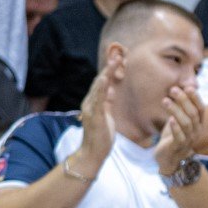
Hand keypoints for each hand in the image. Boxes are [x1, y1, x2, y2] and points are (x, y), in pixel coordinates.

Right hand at [73, 56, 121, 177]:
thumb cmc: (100, 136)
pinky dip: (100, 88)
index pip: (102, 83)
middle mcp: (89, 103)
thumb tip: (110, 90)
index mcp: (93, 103)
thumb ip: (106, 103)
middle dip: (108, 68)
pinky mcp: (95, 115)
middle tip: (118, 54)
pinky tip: (104, 79)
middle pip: (99, 81)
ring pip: (98, 87)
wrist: (92, 153)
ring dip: (106, 73)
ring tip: (114, 61)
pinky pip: (98, 99)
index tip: (117, 59)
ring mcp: (91, 108)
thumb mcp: (106, 115)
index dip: (109, 71)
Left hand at [153, 85, 202, 173]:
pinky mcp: (178, 147)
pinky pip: (179, 137)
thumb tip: (180, 88)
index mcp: (198, 123)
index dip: (195, 98)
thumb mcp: (178, 119)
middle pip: (193, 114)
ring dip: (176, 111)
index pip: (200, 108)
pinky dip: (175, 128)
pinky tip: (170, 119)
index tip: (188, 87)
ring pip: (186, 123)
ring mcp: (189, 139)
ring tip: (165, 101)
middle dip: (184, 100)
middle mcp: (196, 131)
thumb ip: (181, 107)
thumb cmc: (173, 136)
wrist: (168, 158)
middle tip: (173, 90)